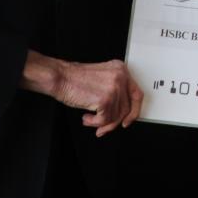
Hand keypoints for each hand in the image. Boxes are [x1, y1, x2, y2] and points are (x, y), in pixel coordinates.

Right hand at [21, 52, 143, 136]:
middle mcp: (121, 77)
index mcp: (121, 70)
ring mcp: (114, 88)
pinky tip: (86, 118)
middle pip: (126, 109)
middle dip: (115, 122)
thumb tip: (122, 113)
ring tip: (89, 119)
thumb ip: (116, 90)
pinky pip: (104, 120)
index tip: (128, 120)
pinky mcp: (105, 99)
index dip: (134, 110)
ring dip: (101, 123)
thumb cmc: (75, 79)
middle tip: (105, 127)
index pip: (137, 94)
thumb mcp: (102, 78)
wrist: (60, 77)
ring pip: (115, 117)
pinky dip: (94, 123)